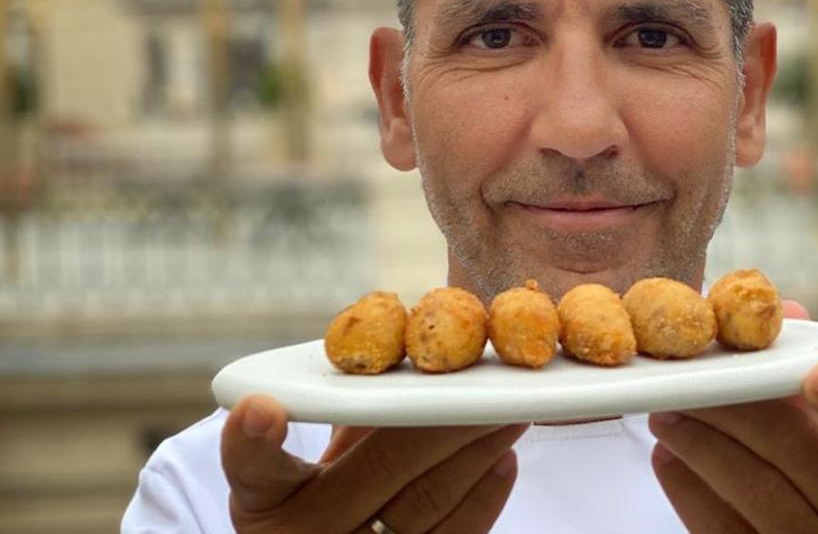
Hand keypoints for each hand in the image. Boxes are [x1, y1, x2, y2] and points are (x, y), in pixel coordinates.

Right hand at [221, 394, 527, 532]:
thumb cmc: (323, 502)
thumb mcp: (310, 469)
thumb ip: (343, 420)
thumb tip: (407, 364)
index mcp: (266, 503)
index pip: (253, 469)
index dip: (255, 441)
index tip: (263, 407)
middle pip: (381, 467)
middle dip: (445, 413)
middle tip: (488, 373)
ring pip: (430, 499)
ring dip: (480, 446)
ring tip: (512, 408)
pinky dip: (486, 493)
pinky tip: (504, 457)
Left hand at [648, 302, 817, 532]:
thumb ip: (813, 369)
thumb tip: (788, 310)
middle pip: (799, 455)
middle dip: (738, 406)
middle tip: (691, 375)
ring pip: (753, 490)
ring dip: (700, 442)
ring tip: (666, 409)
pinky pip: (720, 529)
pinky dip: (687, 488)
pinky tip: (667, 455)